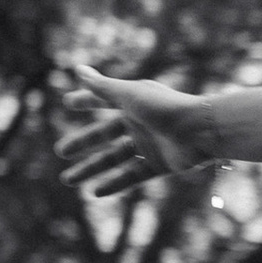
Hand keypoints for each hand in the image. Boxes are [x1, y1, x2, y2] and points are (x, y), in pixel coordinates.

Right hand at [57, 66, 221, 197]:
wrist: (201, 132)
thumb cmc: (165, 108)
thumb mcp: (129, 96)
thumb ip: (102, 87)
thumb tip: (77, 70)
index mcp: (134, 102)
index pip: (104, 100)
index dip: (86, 100)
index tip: (67, 103)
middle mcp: (140, 122)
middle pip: (105, 135)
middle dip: (83, 143)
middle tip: (60, 151)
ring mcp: (149, 145)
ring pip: (114, 159)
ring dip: (91, 168)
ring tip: (68, 179)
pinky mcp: (159, 165)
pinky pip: (132, 175)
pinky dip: (114, 184)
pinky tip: (95, 192)